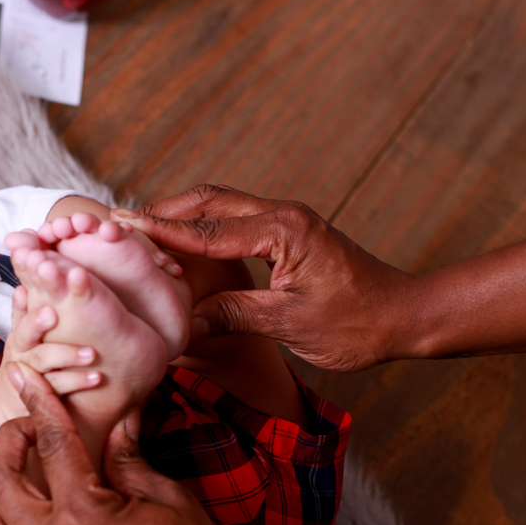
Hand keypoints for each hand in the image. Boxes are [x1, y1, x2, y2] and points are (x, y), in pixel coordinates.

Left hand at [0, 364, 255, 524]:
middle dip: (8, 442)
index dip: (42, 403)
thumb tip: (116, 421)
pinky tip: (23, 507)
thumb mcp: (168, 499)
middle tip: (29, 423)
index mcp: (82, 517)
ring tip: (19, 461)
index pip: (53, 445)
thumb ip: (129, 459)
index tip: (28, 374)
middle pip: (0, 480)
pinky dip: (2, 523)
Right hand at [1, 285, 99, 400]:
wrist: (16, 398)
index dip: (26, 297)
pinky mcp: (42, 394)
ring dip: (67, 355)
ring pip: (43, 361)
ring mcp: (29, 371)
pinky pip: (58, 387)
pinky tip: (97, 377)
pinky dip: (77, 381)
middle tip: (54, 313)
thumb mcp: (28, 328)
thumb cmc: (30, 354)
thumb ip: (31, 303)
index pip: (21, 308)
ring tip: (91, 352)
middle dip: (37, 322)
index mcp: (20, 329)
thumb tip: (29, 269)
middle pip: (24, 333)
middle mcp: (21, 348)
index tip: (39, 282)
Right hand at [111, 184, 414, 370]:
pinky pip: (233, 221)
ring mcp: (285, 221)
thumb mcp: (291, 325)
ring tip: (140, 232)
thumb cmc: (359, 322)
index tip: (119, 225)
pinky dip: (200, 228)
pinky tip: (180, 246)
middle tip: (119, 224)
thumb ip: (234, 314)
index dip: (159, 230)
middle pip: (207, 200)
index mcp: (282, 230)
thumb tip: (184, 319)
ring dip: (180, 216)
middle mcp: (282, 215)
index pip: (206, 228)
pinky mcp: (287, 234)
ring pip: (219, 206)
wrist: (406, 316)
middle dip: (162, 211)